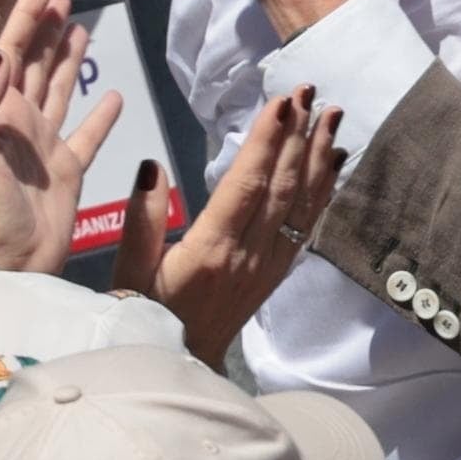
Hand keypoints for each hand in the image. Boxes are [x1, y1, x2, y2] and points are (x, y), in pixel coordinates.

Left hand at [0, 0, 124, 275]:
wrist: (10, 271)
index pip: (7, 53)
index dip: (21, 16)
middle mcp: (17, 124)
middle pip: (31, 63)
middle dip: (42, 26)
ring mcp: (44, 147)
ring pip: (57, 89)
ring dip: (66, 57)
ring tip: (78, 25)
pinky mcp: (68, 171)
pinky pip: (88, 136)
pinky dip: (102, 116)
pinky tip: (115, 97)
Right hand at [115, 88, 342, 366]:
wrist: (178, 367)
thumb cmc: (141, 316)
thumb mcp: (127, 273)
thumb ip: (141, 220)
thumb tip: (154, 167)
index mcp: (211, 251)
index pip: (246, 186)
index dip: (267, 142)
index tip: (283, 103)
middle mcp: (250, 255)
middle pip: (282, 186)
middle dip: (299, 136)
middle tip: (312, 92)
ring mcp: (270, 263)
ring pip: (302, 202)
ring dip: (319, 156)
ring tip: (333, 116)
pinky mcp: (279, 271)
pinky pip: (308, 224)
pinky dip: (323, 189)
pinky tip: (333, 163)